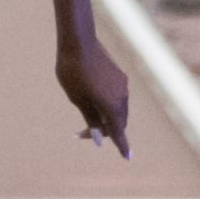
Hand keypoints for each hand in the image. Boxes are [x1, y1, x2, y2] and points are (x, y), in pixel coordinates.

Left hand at [57, 38, 131, 158]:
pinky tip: (93, 99)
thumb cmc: (72, 72)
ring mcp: (122, 85)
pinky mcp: (119, 76)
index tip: (127, 157)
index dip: (122, 146)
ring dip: (106, 117)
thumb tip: (99, 139)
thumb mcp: (77, 99)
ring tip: (86, 118)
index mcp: (111, 106)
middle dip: (104, 130)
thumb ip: (91, 119)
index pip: (118, 132)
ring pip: (118, 109)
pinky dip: (108, 105)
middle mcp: (122, 97)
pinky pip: (117, 97)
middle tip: (81, 133)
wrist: (78, 41)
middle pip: (118, 122)